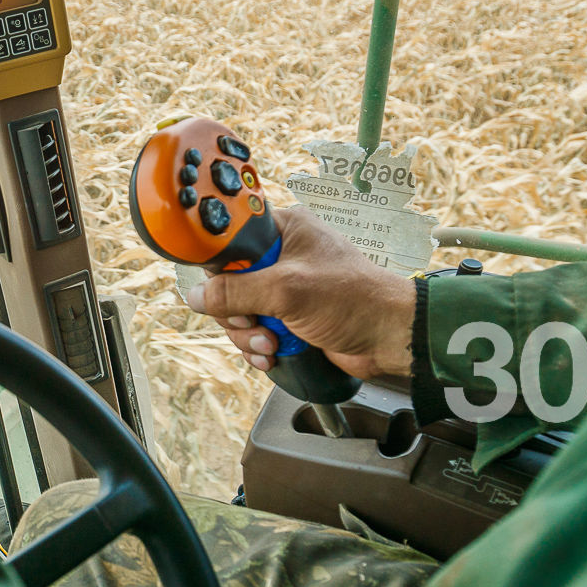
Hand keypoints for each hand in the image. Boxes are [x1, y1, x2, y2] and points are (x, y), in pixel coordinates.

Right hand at [185, 207, 413, 379]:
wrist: (389, 338)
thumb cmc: (353, 299)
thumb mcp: (286, 290)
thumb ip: (236, 292)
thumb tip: (196, 296)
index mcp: (285, 230)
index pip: (232, 239)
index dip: (222, 266)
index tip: (221, 288)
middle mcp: (283, 255)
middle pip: (230, 283)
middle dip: (236, 313)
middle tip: (253, 323)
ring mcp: (286, 289)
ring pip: (240, 313)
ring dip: (249, 335)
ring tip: (271, 345)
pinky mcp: (291, 317)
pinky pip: (257, 331)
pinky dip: (259, 347)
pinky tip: (273, 356)